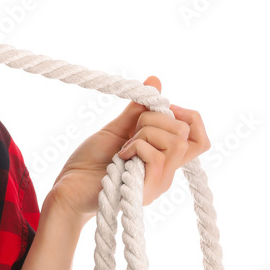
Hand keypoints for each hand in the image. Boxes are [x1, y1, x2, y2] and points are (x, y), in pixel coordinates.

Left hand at [47, 76, 210, 222]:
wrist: (70, 186)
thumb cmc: (91, 161)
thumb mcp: (117, 129)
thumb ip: (137, 110)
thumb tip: (155, 80)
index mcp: (164, 157)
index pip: (199, 139)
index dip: (189, 118)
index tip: (162, 110)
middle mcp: (167, 172)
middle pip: (185, 134)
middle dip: (155, 119)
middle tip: (132, 131)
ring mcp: (159, 182)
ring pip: (174, 143)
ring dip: (145, 134)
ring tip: (125, 146)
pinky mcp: (147, 189)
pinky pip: (157, 157)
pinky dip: (136, 146)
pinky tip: (120, 156)